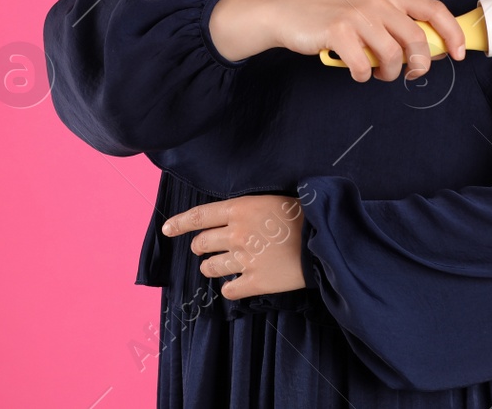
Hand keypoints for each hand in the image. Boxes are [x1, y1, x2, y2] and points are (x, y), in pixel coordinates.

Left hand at [161, 194, 304, 298]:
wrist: (324, 240)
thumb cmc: (301, 215)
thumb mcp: (269, 200)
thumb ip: (245, 210)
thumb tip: (229, 217)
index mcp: (239, 210)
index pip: (198, 216)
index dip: (179, 223)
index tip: (167, 229)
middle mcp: (236, 234)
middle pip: (201, 244)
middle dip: (200, 247)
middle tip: (205, 248)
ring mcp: (245, 259)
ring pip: (211, 268)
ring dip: (211, 268)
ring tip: (219, 266)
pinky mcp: (256, 282)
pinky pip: (230, 290)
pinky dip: (230, 288)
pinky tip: (236, 285)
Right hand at [273, 0, 467, 82]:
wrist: (291, 13)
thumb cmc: (336, 17)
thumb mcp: (371, 10)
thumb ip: (398, 23)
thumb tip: (432, 49)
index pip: (434, 9)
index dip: (452, 33)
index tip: (458, 54)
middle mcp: (377, 0)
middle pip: (417, 39)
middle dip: (419, 65)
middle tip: (410, 74)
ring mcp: (357, 15)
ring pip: (392, 56)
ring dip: (388, 73)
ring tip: (377, 72)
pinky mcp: (338, 32)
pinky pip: (362, 66)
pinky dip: (361, 75)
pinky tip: (355, 70)